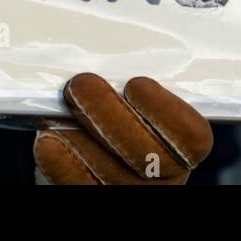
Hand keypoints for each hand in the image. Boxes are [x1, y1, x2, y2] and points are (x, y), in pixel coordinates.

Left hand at [34, 74, 212, 184]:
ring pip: (109, 171)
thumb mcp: (140, 99)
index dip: (164, 110)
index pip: (191, 136)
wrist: (102, 154)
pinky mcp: (95, 197)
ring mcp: (129, 192)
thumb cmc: (123, 113)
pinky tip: (49, 139)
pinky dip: (59, 160)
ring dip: (79, 133)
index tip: (136, 83)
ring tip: (64, 102)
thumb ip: (130, 82)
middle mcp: (164, 178)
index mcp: (183, 148)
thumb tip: (108, 44)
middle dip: (108, 113)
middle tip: (81, 83)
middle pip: (146, 155)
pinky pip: (77, 185)